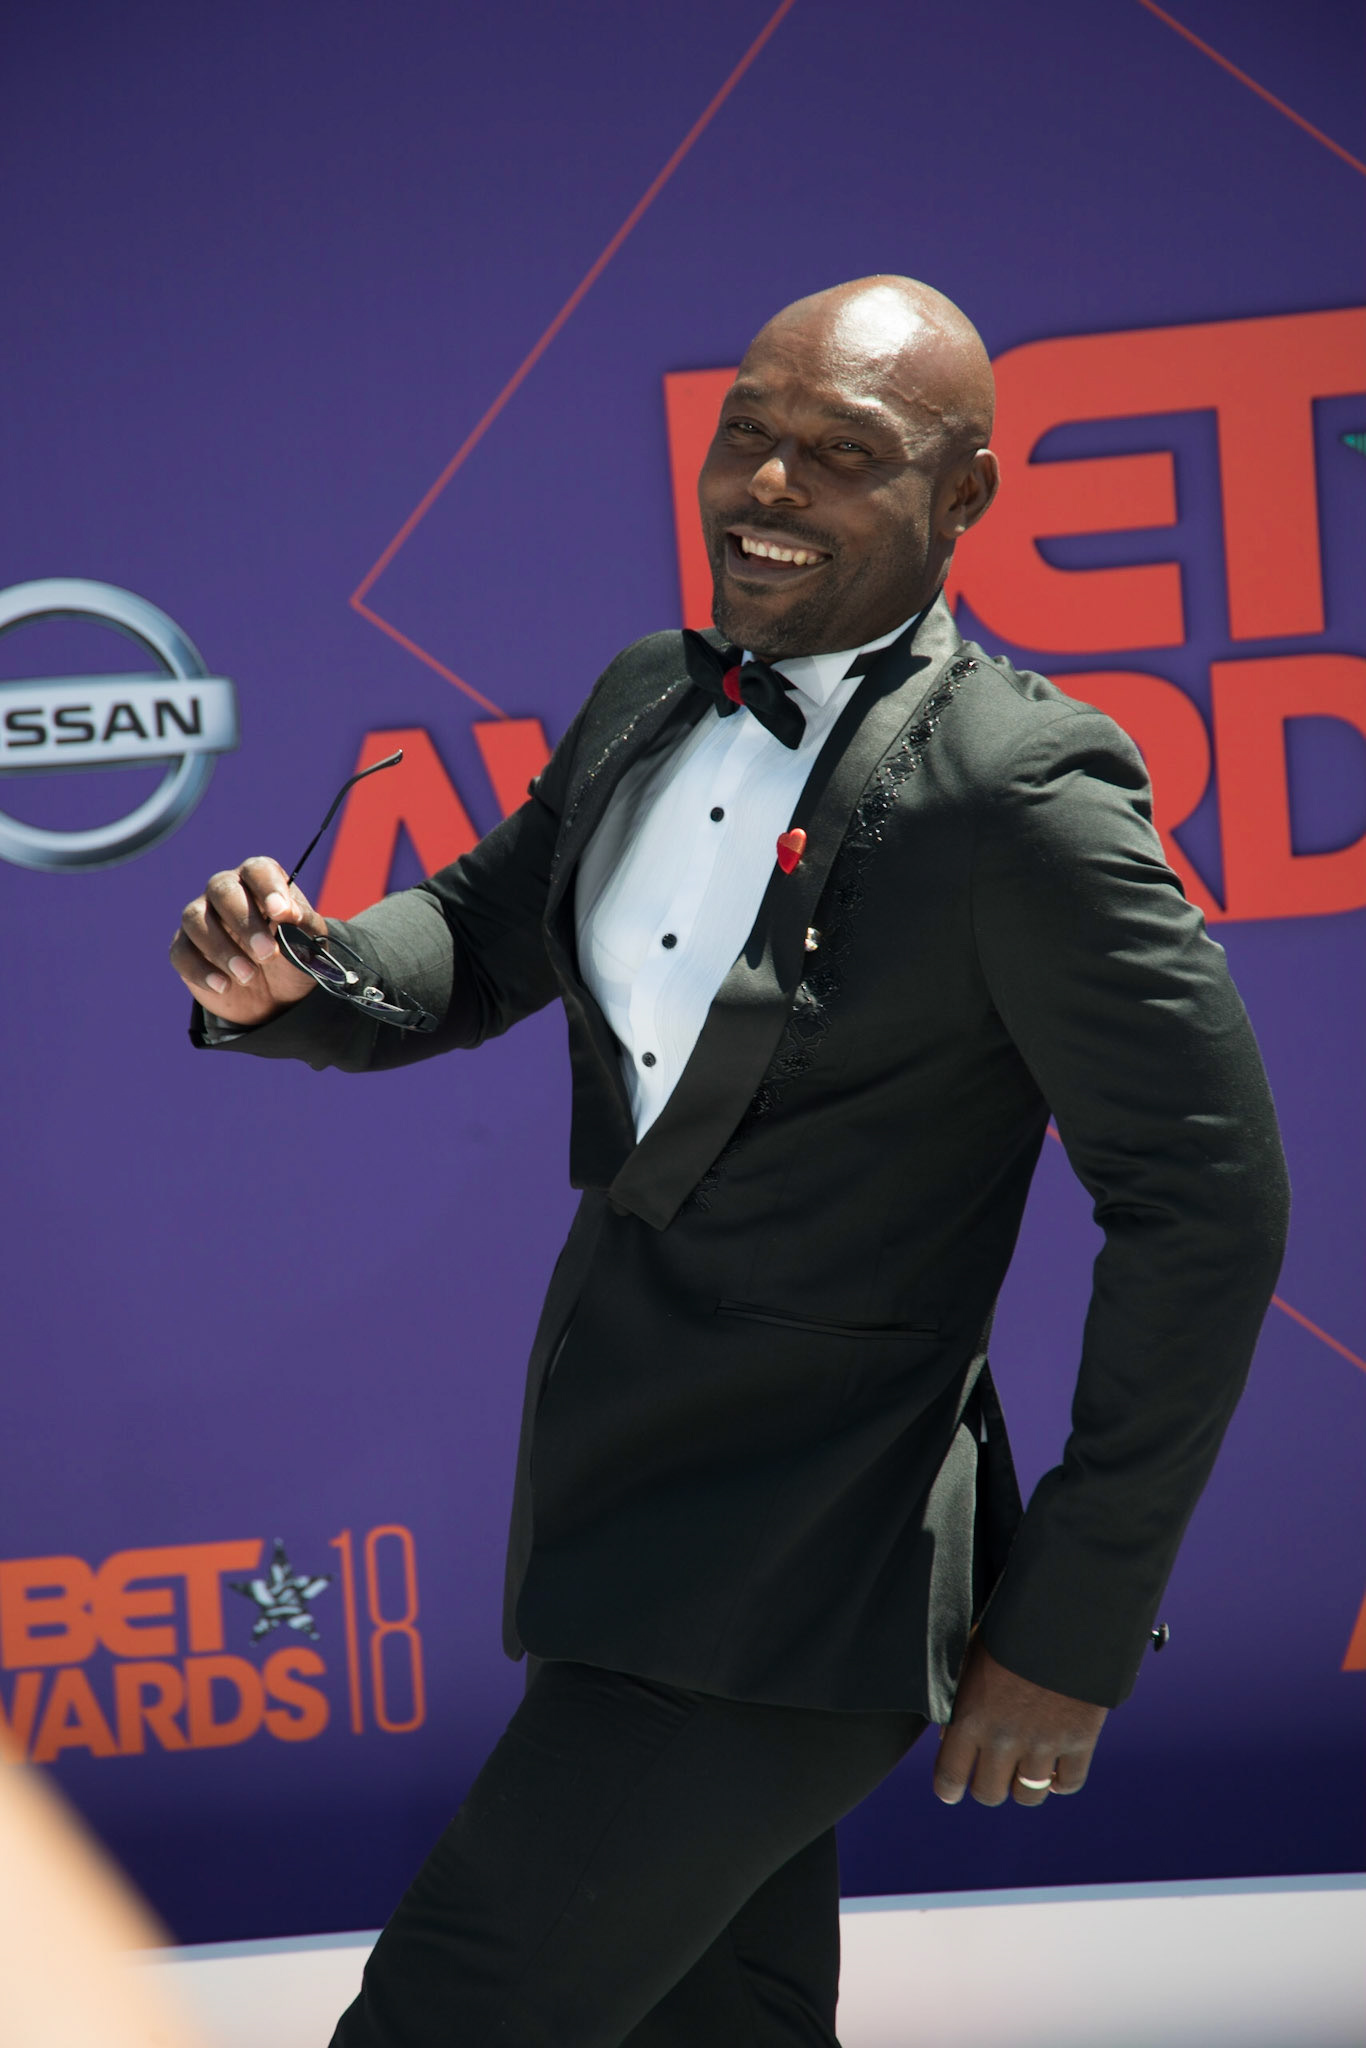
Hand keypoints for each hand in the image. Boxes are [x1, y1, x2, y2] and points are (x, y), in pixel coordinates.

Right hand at [170, 857, 327, 1027]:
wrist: (277, 993)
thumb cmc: (294, 954)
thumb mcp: (309, 940)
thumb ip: (302, 923)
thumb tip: (288, 913)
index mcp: (259, 881)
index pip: (258, 871)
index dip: (269, 888)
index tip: (281, 913)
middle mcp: (225, 891)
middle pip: (222, 891)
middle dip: (245, 923)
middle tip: (267, 954)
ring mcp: (201, 917)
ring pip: (195, 919)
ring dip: (221, 949)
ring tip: (249, 976)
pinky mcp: (185, 948)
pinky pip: (182, 953)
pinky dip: (201, 971)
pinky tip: (224, 986)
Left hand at [933, 1635, 1107, 1808]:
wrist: (1063, 1611)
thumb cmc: (1009, 1627)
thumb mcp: (971, 1657)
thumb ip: (959, 1699)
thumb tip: (950, 1738)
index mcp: (970, 1716)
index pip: (950, 1777)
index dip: (949, 1788)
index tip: (952, 1790)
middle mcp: (1004, 1738)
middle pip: (990, 1793)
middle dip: (988, 1785)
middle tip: (993, 1772)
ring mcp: (1044, 1743)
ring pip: (1028, 1796)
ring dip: (1024, 1785)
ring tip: (1024, 1770)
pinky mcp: (1079, 1740)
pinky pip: (1068, 1784)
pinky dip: (1061, 1782)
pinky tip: (1055, 1770)